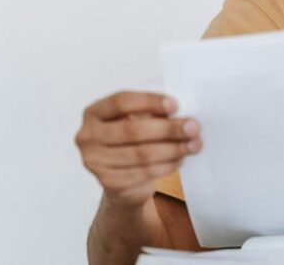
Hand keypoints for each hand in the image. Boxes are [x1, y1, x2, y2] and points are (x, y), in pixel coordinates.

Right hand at [75, 91, 201, 208]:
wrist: (121, 179)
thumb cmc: (132, 140)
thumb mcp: (137, 120)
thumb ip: (153, 114)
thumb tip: (183, 116)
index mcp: (94, 112)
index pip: (121, 102)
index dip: (150, 101)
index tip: (176, 104)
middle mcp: (88, 136)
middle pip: (133, 130)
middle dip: (168, 128)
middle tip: (194, 127)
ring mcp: (94, 161)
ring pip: (141, 154)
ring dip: (173, 149)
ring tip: (194, 144)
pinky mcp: (108, 182)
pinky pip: (144, 172)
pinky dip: (167, 165)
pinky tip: (181, 159)